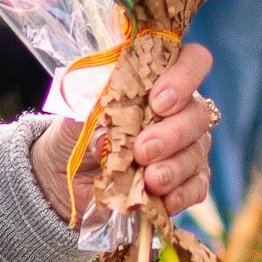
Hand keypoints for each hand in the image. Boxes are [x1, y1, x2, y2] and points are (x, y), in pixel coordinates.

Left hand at [31, 40, 216, 227]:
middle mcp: (179, 111)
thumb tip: (111, 110)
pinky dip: (183, 193)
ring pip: (198, 152)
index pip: (193, 61)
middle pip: (198, 113)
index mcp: (157, 80)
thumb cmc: (74, 132)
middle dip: (173, 133)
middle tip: (143, 150)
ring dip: (175, 167)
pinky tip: (165, 200)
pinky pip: (198, 185)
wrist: (62, 177)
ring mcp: (186, 147)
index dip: (184, 77)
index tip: (158, 100)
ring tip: (150, 180)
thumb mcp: (76, 113)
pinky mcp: (185, 181)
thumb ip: (94, 104)